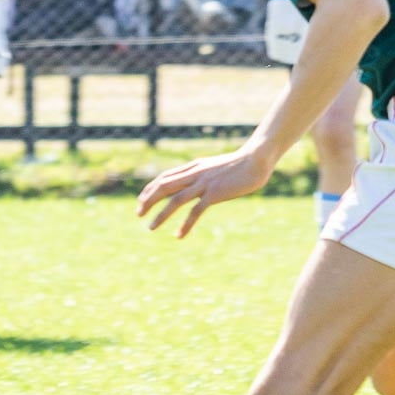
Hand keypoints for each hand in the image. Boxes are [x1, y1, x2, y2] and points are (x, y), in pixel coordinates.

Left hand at [137, 148, 272, 237]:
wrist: (256, 159)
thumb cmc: (240, 164)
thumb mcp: (216, 166)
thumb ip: (205, 173)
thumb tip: (199, 181)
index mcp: (194, 166)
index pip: (164, 177)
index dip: (150, 189)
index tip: (142, 201)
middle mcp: (195, 174)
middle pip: (164, 187)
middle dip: (148, 201)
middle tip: (138, 214)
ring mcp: (204, 183)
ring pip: (175, 199)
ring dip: (161, 214)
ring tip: (151, 227)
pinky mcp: (215, 193)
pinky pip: (196, 211)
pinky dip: (186, 224)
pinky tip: (179, 235)